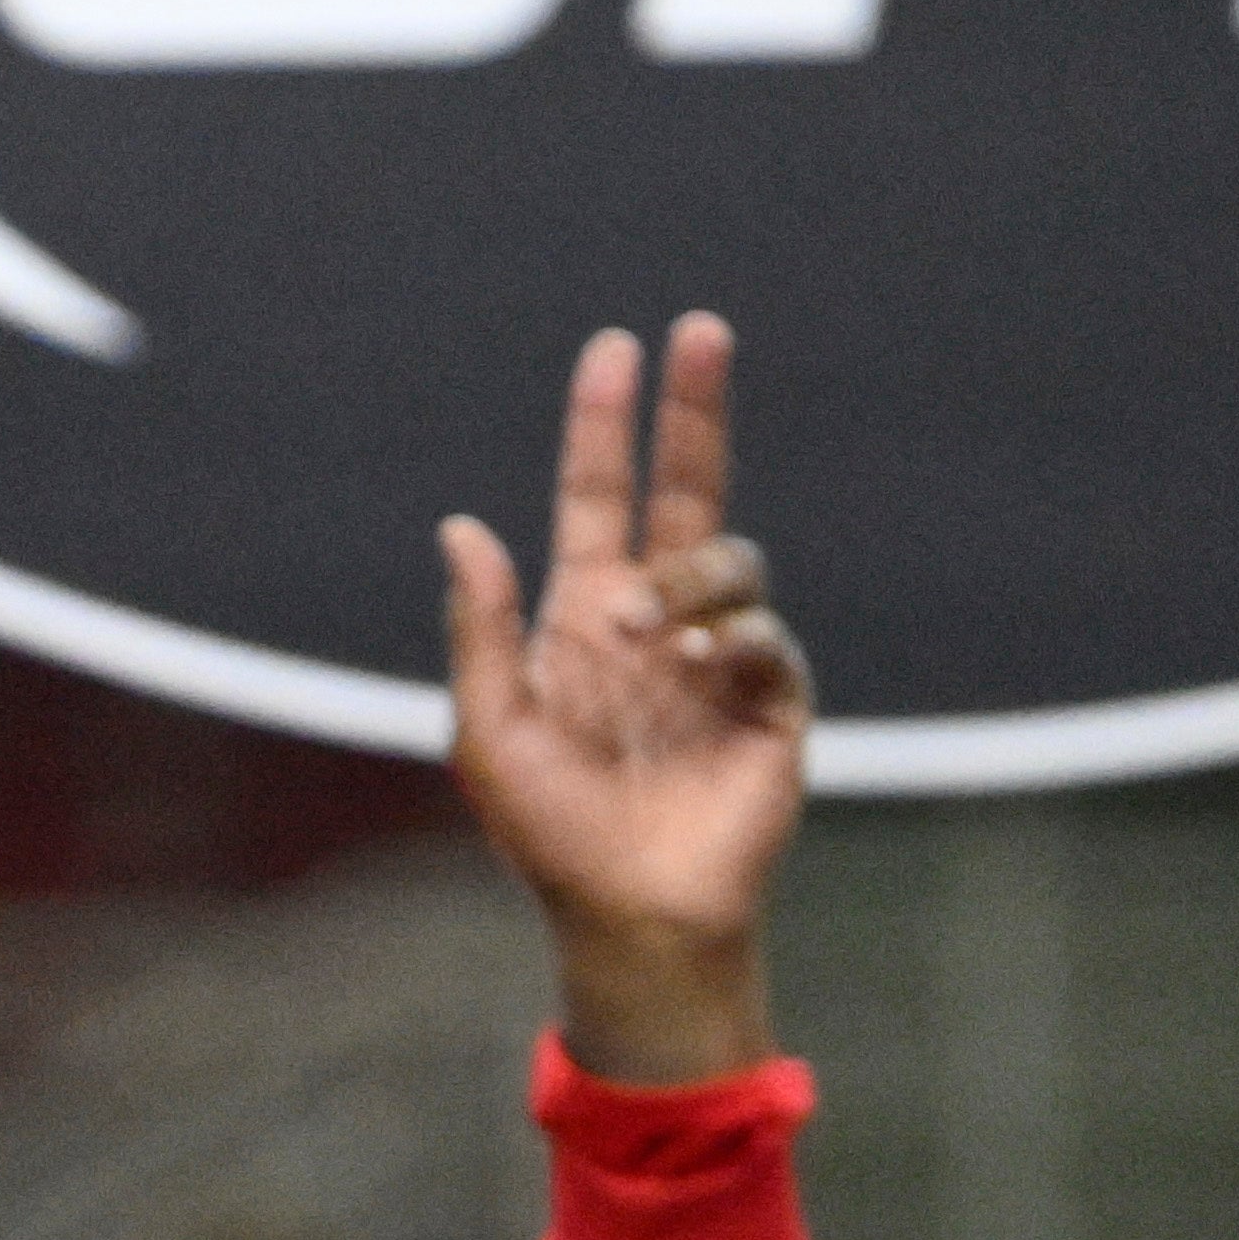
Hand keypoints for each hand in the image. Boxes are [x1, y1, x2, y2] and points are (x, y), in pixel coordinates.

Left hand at [439, 316, 808, 1085]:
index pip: (599, 497)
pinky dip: (730, 638)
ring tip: (650, 636)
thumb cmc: (550, 829)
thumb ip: (482, 628)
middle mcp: (658, 617)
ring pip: (727, 558)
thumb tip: (464, 526)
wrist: (629, 909)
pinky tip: (695, 669)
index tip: (615, 350)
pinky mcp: (774, 695)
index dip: (605, 426)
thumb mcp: (490, 728)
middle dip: (691, 410)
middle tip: (698, 330)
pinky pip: (766, 634)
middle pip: (686, 488)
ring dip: (688, 578)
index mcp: (585, 615)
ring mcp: (721, 651)